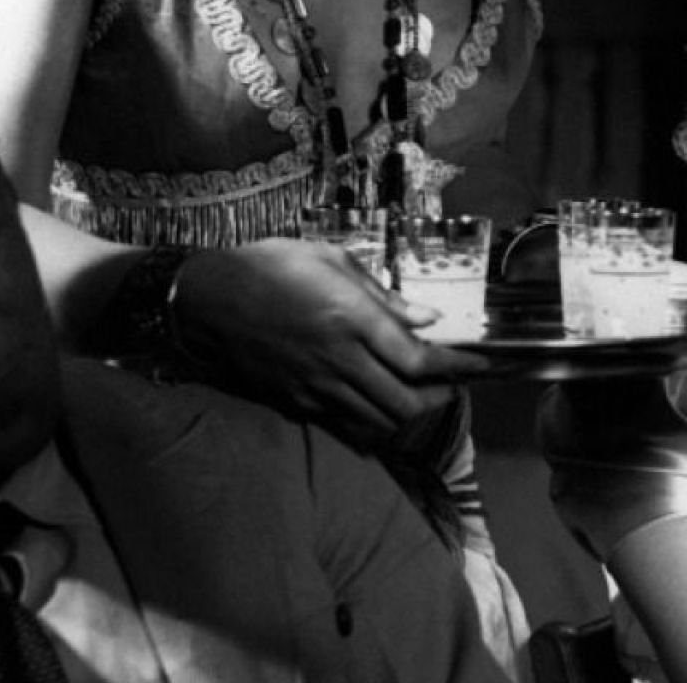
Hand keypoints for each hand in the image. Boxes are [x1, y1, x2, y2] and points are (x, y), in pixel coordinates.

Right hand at [172, 239, 488, 446]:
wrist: (204, 299)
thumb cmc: (270, 265)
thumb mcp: (331, 261)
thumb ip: (383, 295)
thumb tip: (428, 318)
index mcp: (351, 319)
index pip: (419, 360)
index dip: (458, 367)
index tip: (481, 364)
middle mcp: (338, 359)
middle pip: (406, 402)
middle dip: (440, 397)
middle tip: (454, 383)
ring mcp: (315, 386)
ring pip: (379, 420)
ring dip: (410, 413)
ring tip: (424, 395)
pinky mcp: (295, 401)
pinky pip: (346, 425)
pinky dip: (374, 422)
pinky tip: (382, 405)